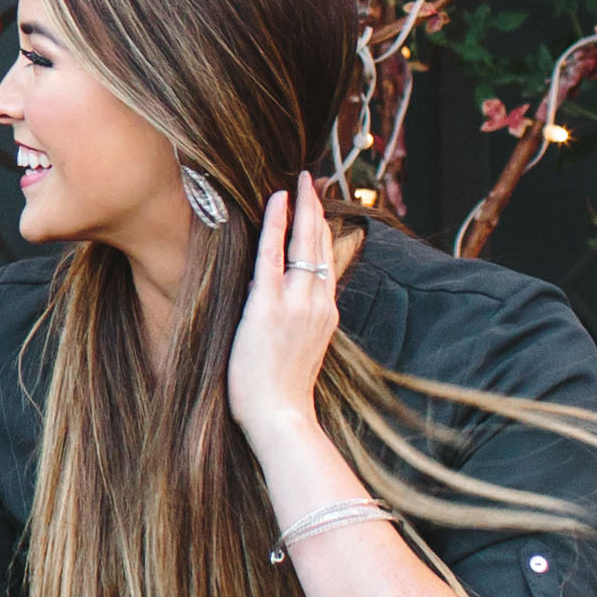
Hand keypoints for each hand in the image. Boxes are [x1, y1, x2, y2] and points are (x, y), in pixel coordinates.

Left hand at [224, 171, 346, 452]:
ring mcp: (296, 303)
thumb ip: (303, 324)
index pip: (328, 263)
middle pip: (322, 246)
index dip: (325, 233)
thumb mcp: (303, 351)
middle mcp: (318, 303)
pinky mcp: (268, 306)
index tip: (320, 209)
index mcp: (326, 314)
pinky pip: (272, 255)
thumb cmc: (283, 392)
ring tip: (300, 181)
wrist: (281, 417)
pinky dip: (275, 225)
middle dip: (317, 209)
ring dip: (302, 208)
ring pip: (303, 244)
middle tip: (312, 180)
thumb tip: (296, 308)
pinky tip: (276, 200)